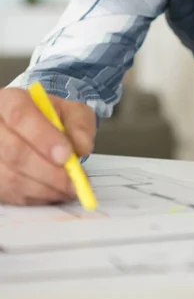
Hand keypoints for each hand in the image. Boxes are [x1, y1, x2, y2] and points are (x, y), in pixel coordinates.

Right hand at [0, 87, 95, 204]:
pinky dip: (33, 198)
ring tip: (66, 189)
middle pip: (13, 151)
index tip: (66, 155)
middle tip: (72, 181)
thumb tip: (81, 146)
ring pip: (8, 177)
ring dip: (42, 188)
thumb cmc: (51, 119)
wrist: (36, 129)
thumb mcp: (72, 112)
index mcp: (10, 100)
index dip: (43, 138)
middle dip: (48, 171)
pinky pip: (7, 193)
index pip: (20, 116)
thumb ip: (80, 125)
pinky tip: (51, 193)